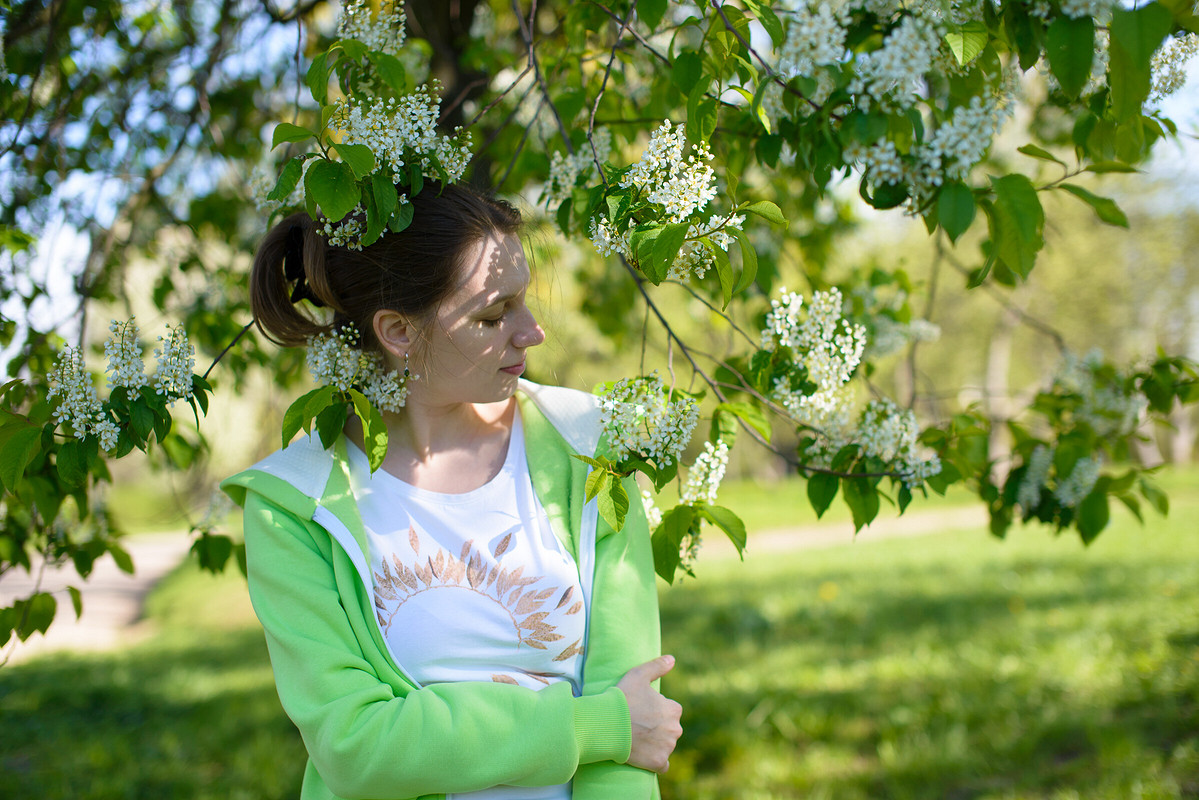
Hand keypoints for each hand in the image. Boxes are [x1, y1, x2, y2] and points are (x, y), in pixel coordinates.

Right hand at [616, 654, 682, 773]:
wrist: (606, 724)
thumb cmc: (622, 698)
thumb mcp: (638, 675)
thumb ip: (657, 666)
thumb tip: (672, 659)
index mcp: (674, 709)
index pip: (671, 710)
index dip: (656, 710)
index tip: (642, 710)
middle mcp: (675, 729)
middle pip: (669, 728)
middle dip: (658, 727)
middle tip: (638, 725)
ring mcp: (667, 747)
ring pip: (666, 745)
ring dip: (656, 743)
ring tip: (637, 738)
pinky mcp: (658, 763)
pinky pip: (662, 764)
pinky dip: (655, 761)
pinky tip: (644, 756)